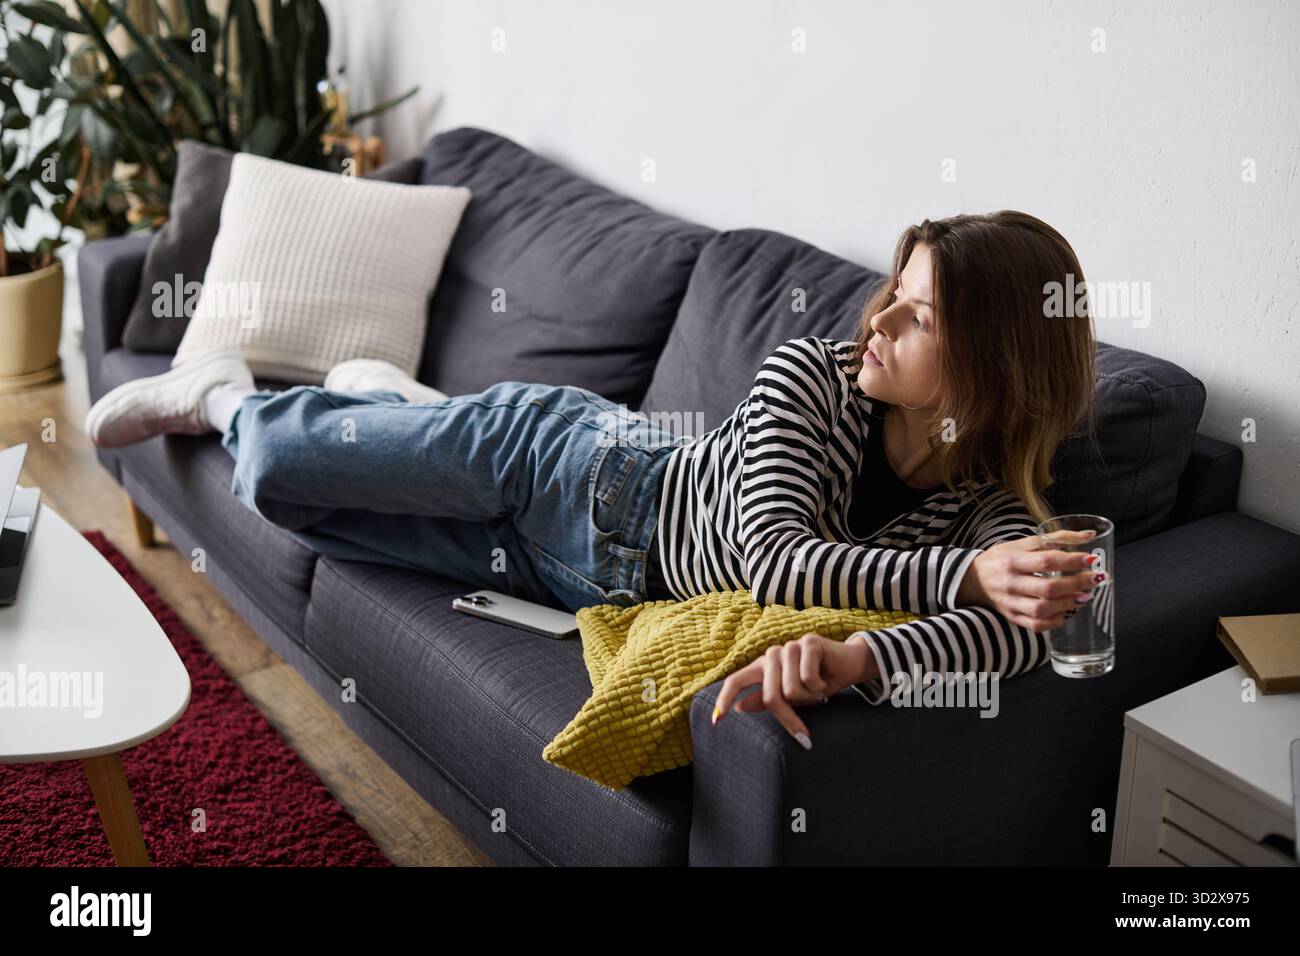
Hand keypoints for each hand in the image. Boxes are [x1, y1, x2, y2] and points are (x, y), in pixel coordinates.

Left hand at [711, 633, 875, 748]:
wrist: (849, 666)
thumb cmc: (817, 682)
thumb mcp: (791, 697)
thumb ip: (766, 699)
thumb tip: (740, 706)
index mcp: (763, 666)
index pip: (736, 680)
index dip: (724, 700)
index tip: (716, 722)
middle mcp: (772, 654)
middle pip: (770, 696)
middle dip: (789, 718)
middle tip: (803, 734)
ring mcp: (789, 647)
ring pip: (792, 690)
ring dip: (810, 697)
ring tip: (818, 689)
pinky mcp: (808, 643)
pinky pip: (808, 678)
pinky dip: (820, 686)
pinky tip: (826, 678)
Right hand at [957, 531, 1103, 631]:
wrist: (972, 579)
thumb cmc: (1002, 558)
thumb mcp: (1022, 543)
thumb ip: (1055, 538)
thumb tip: (1089, 535)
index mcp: (1012, 560)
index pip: (1046, 560)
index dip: (1071, 561)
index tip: (1091, 559)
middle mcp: (1011, 583)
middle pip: (1048, 588)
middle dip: (1077, 584)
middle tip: (1096, 579)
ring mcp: (1010, 602)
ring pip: (1043, 609)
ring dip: (1069, 604)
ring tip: (1085, 596)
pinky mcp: (1012, 616)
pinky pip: (1037, 625)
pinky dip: (1056, 621)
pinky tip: (1068, 612)